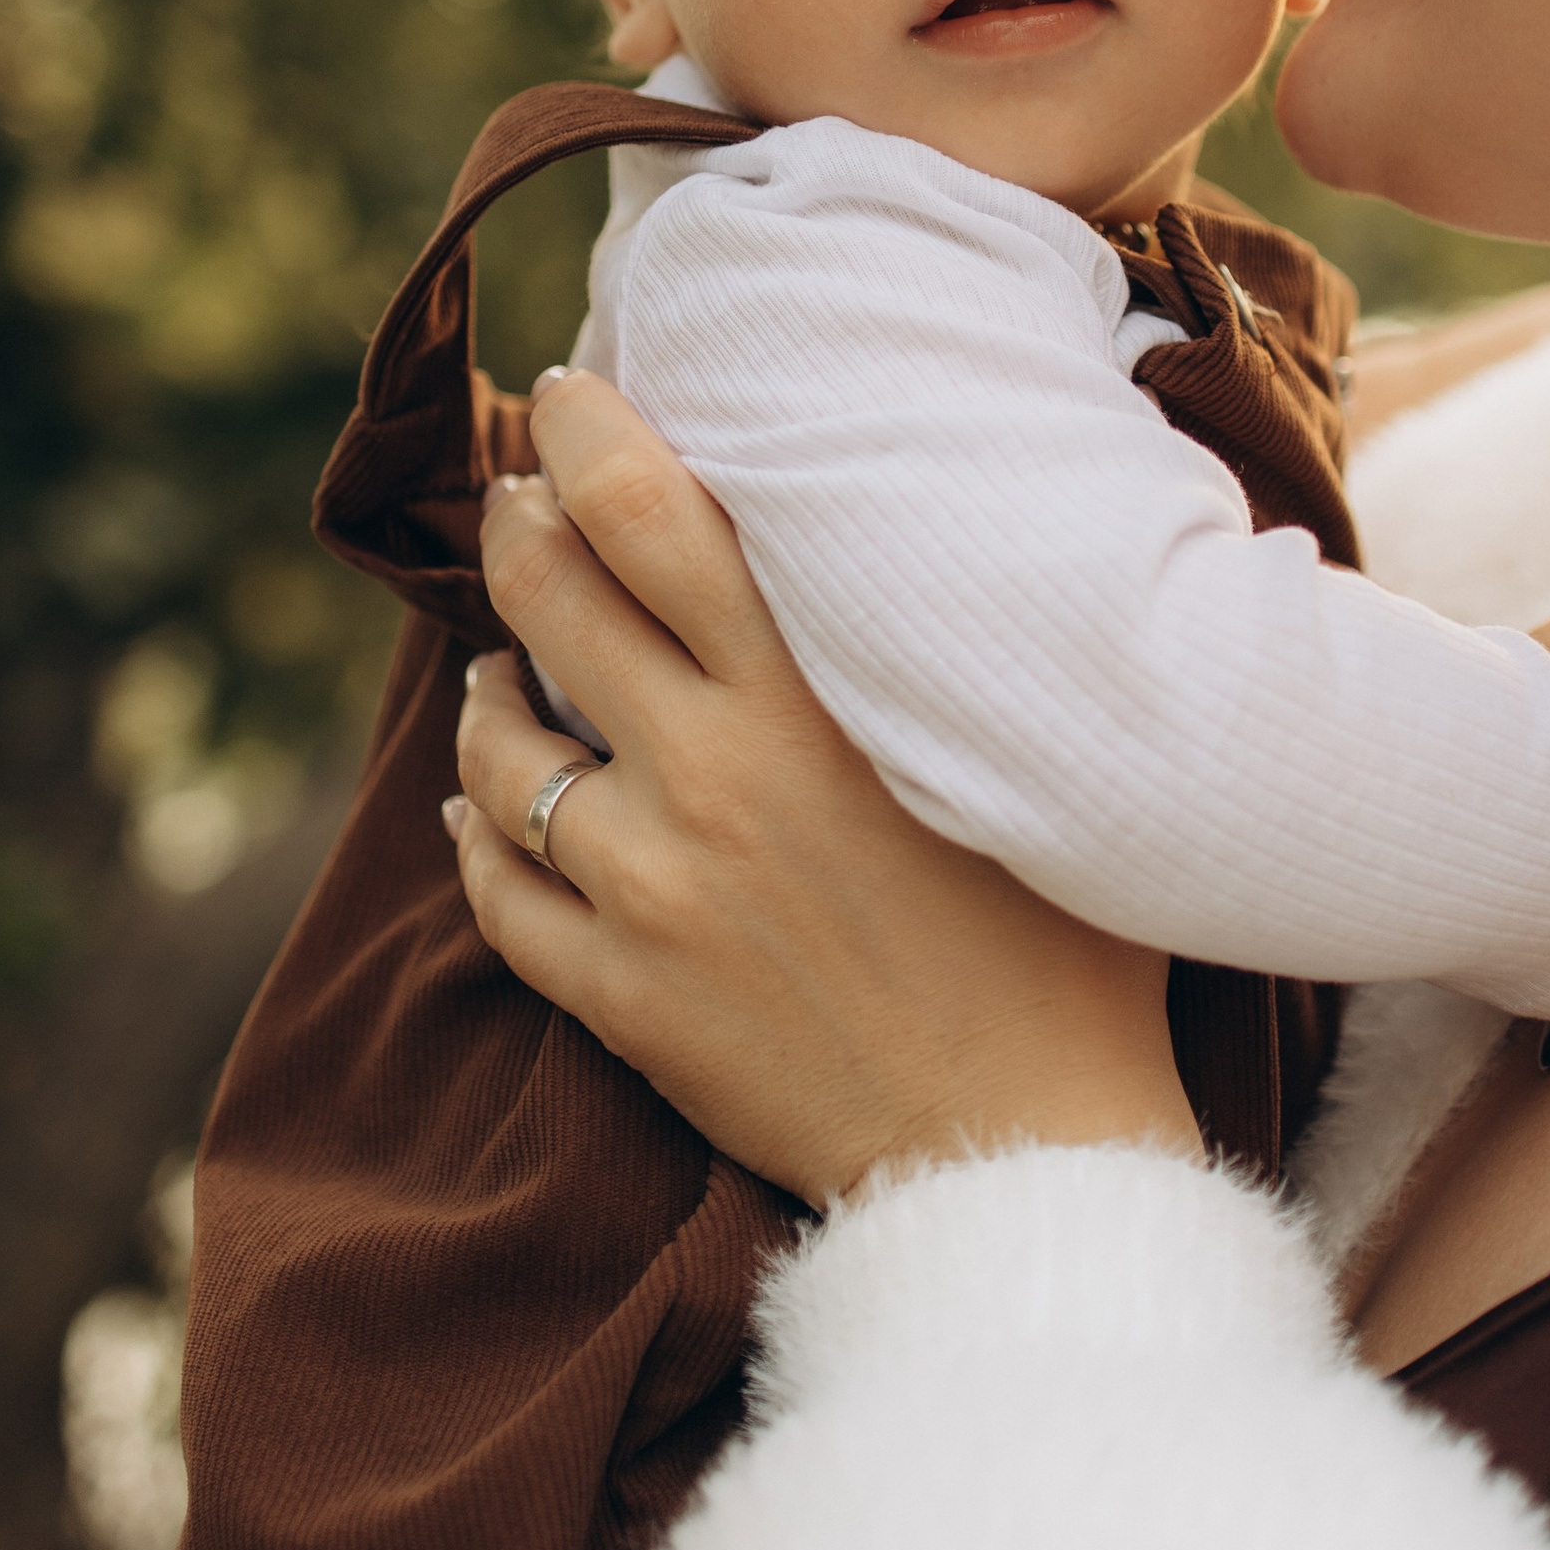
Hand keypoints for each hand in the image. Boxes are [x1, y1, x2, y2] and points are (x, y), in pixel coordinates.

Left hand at [447, 372, 1190, 1202]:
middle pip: (550, 597)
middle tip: (522, 502)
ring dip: (489, 687)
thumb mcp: (1035, 752)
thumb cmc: (1074, 948)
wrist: (1028, 1153)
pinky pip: (496, 892)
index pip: (648, 509)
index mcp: (816, 697)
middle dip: (519, 528)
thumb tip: (961, 511)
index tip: (566, 395)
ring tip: (499, 664)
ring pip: (501, 747)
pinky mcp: (624, 996)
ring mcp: (654, 889)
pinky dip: (475, 829)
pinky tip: (478, 802)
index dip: (583, 432)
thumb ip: (965, 634)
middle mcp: (715, 774)